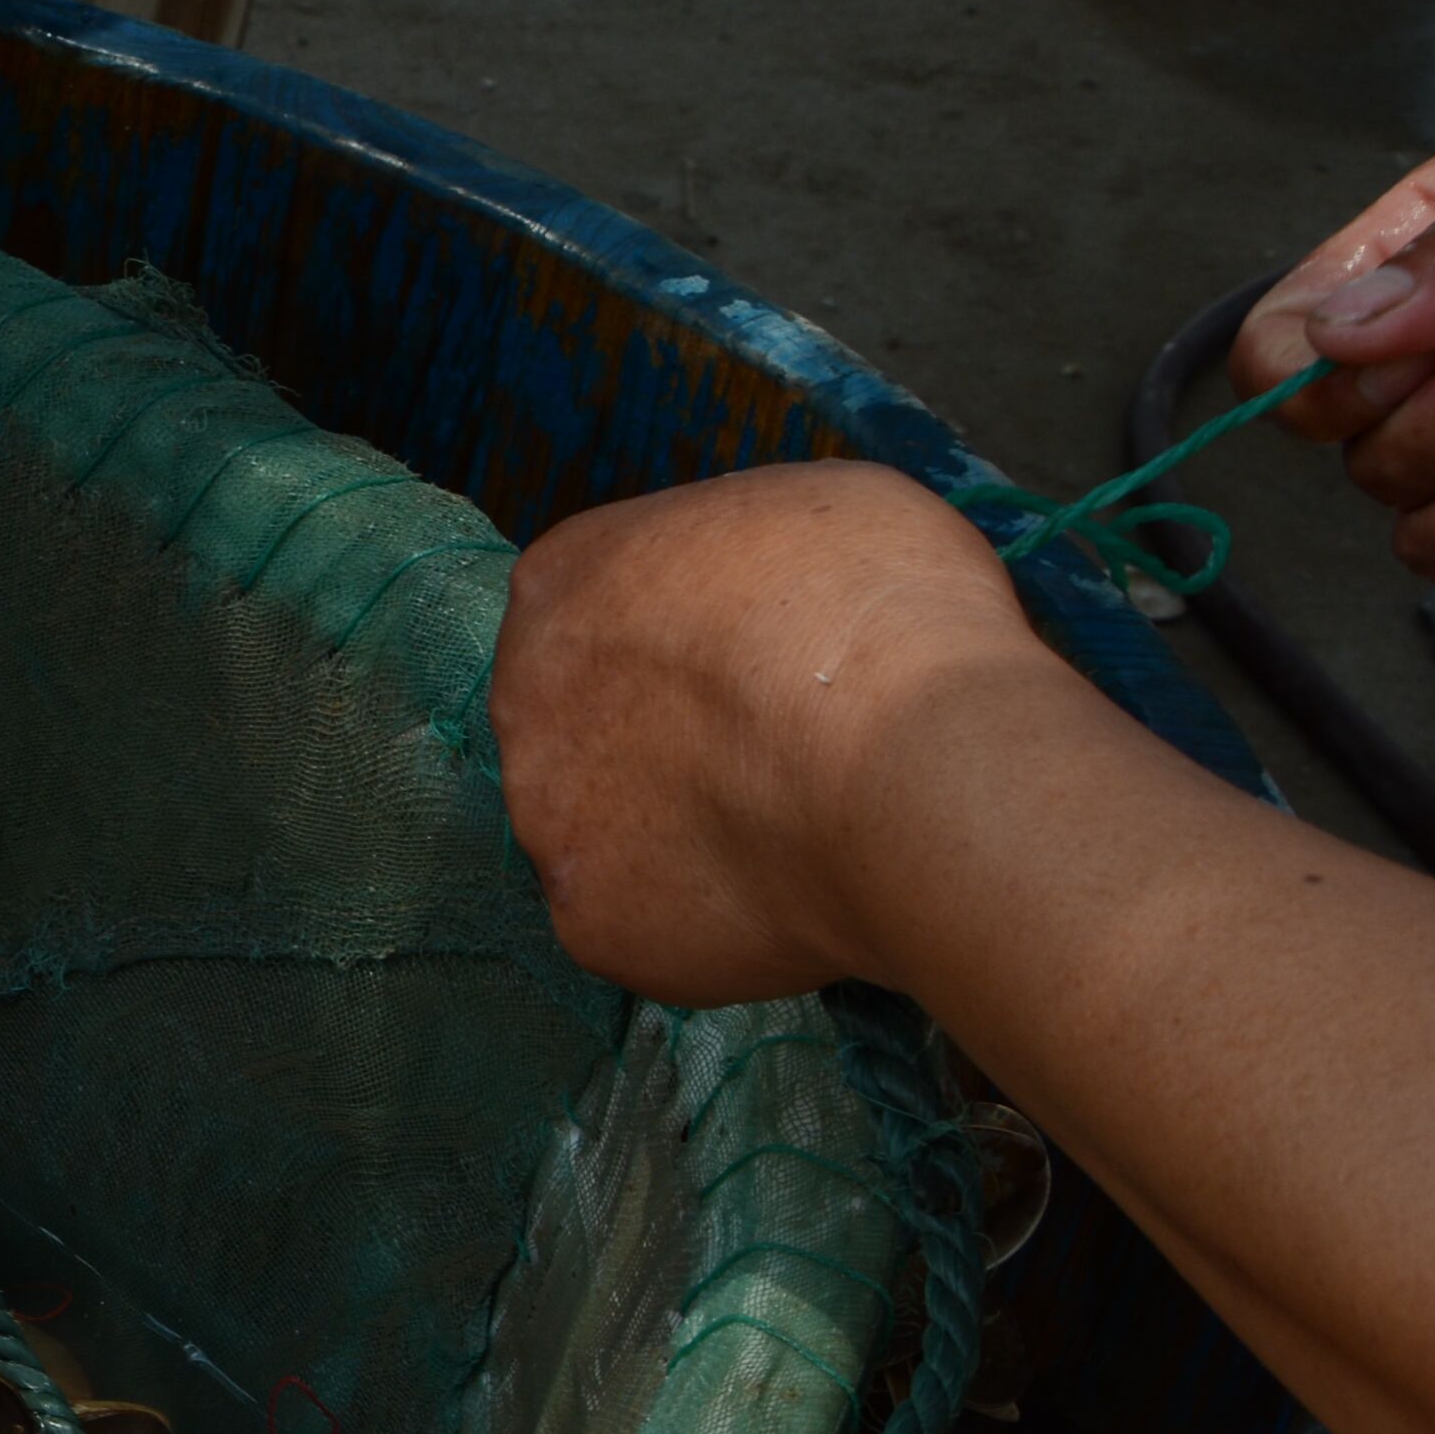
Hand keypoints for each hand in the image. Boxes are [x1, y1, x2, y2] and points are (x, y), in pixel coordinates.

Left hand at [489, 461, 1054, 1005]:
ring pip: (602, 832)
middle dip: (660, 742)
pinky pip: (642, 921)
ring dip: (674, 833)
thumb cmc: (877, 610)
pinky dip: (703, 914)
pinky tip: (778, 894)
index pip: (592, 611)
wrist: (910, 764)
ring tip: (785, 831)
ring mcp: (547, 823)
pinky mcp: (588, 923)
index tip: (743, 667)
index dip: (674, 644)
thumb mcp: (817, 511)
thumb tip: (756, 602)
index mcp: (565, 580)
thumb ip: (742, 561)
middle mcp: (524, 702)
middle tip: (764, 756)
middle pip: (582, 728)